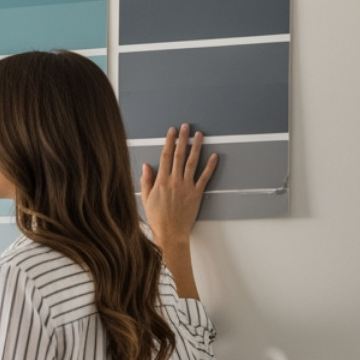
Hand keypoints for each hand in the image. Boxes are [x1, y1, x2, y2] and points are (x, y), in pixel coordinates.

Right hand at [140, 123, 217, 248]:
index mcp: (161, 181)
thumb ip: (147, 181)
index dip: (168, 142)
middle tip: (185, 127)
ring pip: (192, 162)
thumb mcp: (145, 198)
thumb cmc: (157, 218)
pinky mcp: (197, 193)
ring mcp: (187, 186)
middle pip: (179, 155)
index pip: (165, 156)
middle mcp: (174, 181)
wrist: (170, 233)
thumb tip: (147, 166)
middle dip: (182, 139)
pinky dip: (210, 166)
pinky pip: (205, 177)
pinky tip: (214, 156)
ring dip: (196, 147)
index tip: (171, 131)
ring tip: (199, 135)